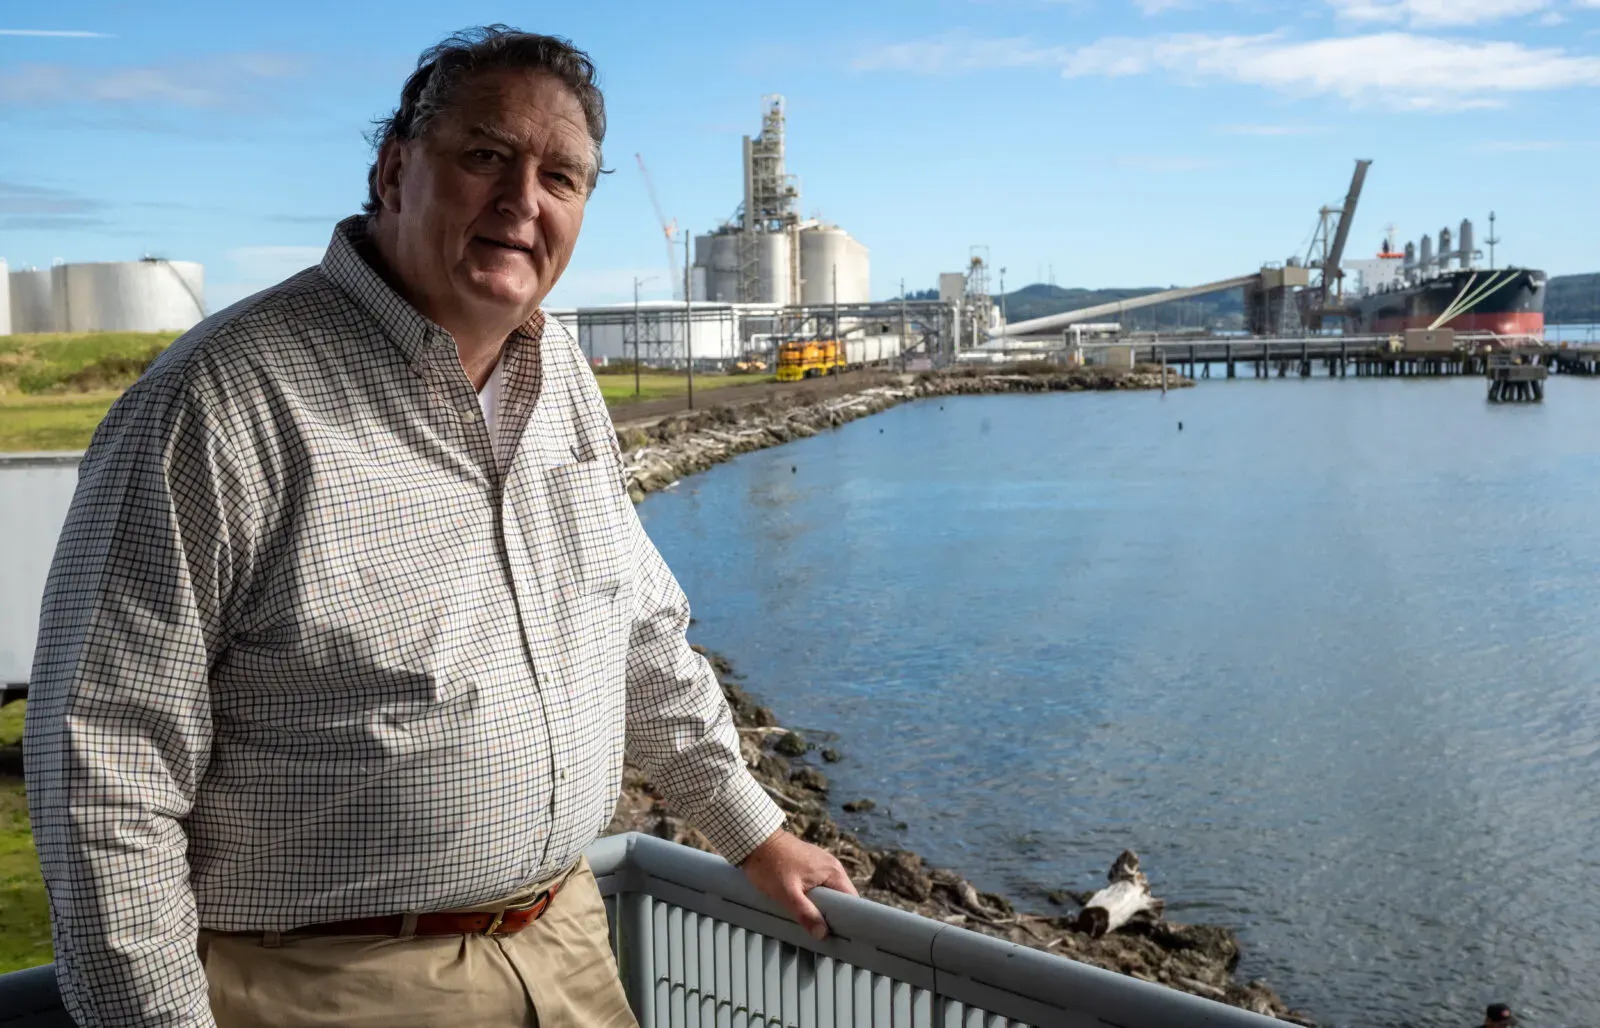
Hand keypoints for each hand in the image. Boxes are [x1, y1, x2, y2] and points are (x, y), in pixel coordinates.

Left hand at [739, 829, 857, 940]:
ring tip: (811, 920)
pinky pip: (819, 885)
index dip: (848, 919)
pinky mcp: (811, 863)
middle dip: (833, 914)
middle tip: (821, 931)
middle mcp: (832, 866)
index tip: (839, 934)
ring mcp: (821, 863)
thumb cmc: (770, 864)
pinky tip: (803, 905)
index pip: (852, 901)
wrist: (756, 839)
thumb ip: (806, 913)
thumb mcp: (787, 894)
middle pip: (842, 897)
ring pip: (829, 892)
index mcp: (833, 872)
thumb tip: (822, 934)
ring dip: (822, 905)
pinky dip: (814, 896)